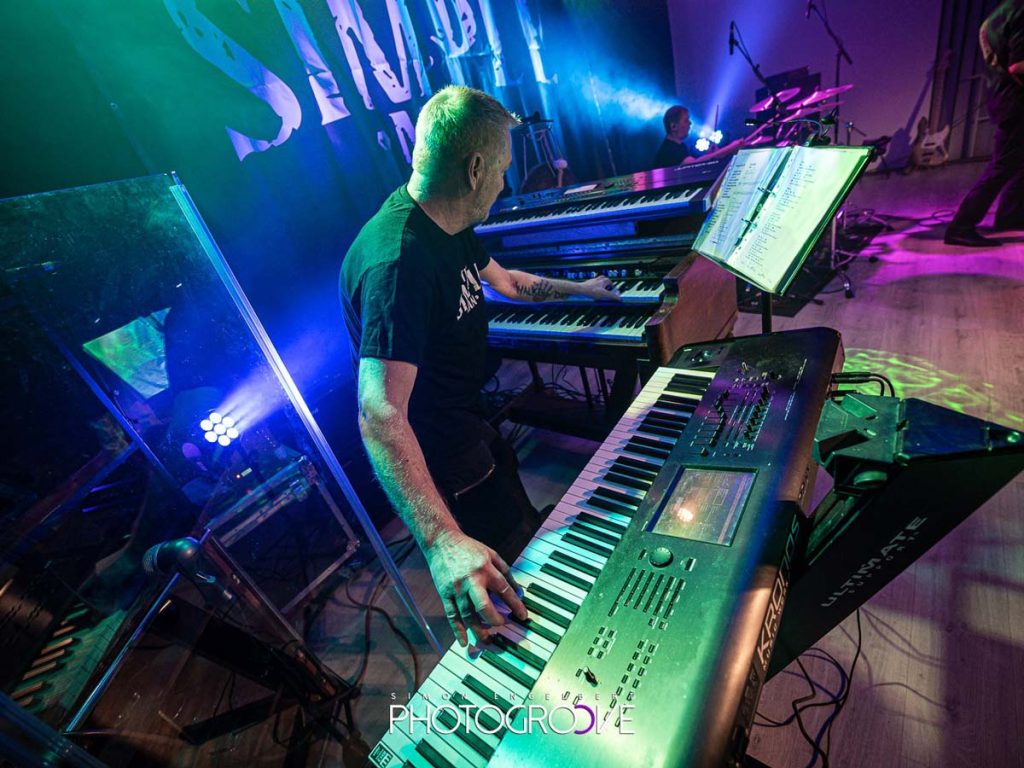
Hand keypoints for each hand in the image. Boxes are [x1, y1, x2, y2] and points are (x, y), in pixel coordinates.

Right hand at [424, 529, 526, 646]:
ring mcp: (457, 588)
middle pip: (483, 605)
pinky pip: (452, 615)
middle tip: (501, 626)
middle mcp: (471, 580)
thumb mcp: (491, 554)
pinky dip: (457, 630)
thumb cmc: (468, 548)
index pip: (504, 590)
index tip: (523, 616)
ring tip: (486, 640)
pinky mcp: (445, 593)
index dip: (515, 605)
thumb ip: (505, 571)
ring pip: (467, 614)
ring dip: (478, 630)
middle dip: (494, 620)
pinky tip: (464, 641)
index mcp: (486, 569)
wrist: (442, 542)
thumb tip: (518, 590)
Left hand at [581, 275, 620, 300]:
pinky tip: (592, 291)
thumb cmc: (592, 291)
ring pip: (598, 281)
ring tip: (600, 290)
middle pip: (604, 280)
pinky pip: (592, 284)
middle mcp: (598, 279)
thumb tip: (619, 298)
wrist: (581, 289)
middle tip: (606, 289)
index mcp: (604, 280)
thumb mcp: (604, 294)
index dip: (611, 286)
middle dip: (606, 284)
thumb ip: (612, 296)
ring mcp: (593, 280)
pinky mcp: (588, 283)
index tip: (611, 290)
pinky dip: (594, 287)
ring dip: (600, 284)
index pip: (610, 282)